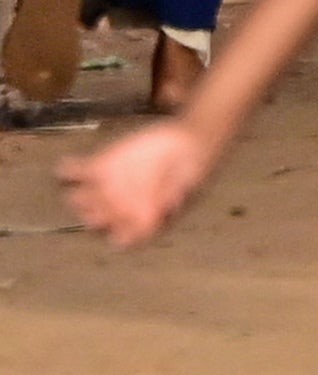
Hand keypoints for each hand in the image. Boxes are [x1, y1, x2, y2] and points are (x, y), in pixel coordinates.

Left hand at [65, 118, 220, 244]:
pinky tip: (66, 166)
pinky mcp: (101, 166)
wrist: (187, 140)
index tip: (120, 234)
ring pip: (84, 199)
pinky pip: (79, 171)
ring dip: (79, 198)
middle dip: (95, 217)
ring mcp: (106, 189)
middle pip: (100, 218)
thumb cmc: (193, 165)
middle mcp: (119, 209)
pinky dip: (69, 170)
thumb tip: (163, 210)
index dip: (122, 235)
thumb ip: (175, 194)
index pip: (127, 234)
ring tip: (80, 192)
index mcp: (142, 219)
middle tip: (94, 213)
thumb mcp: (191, 180)